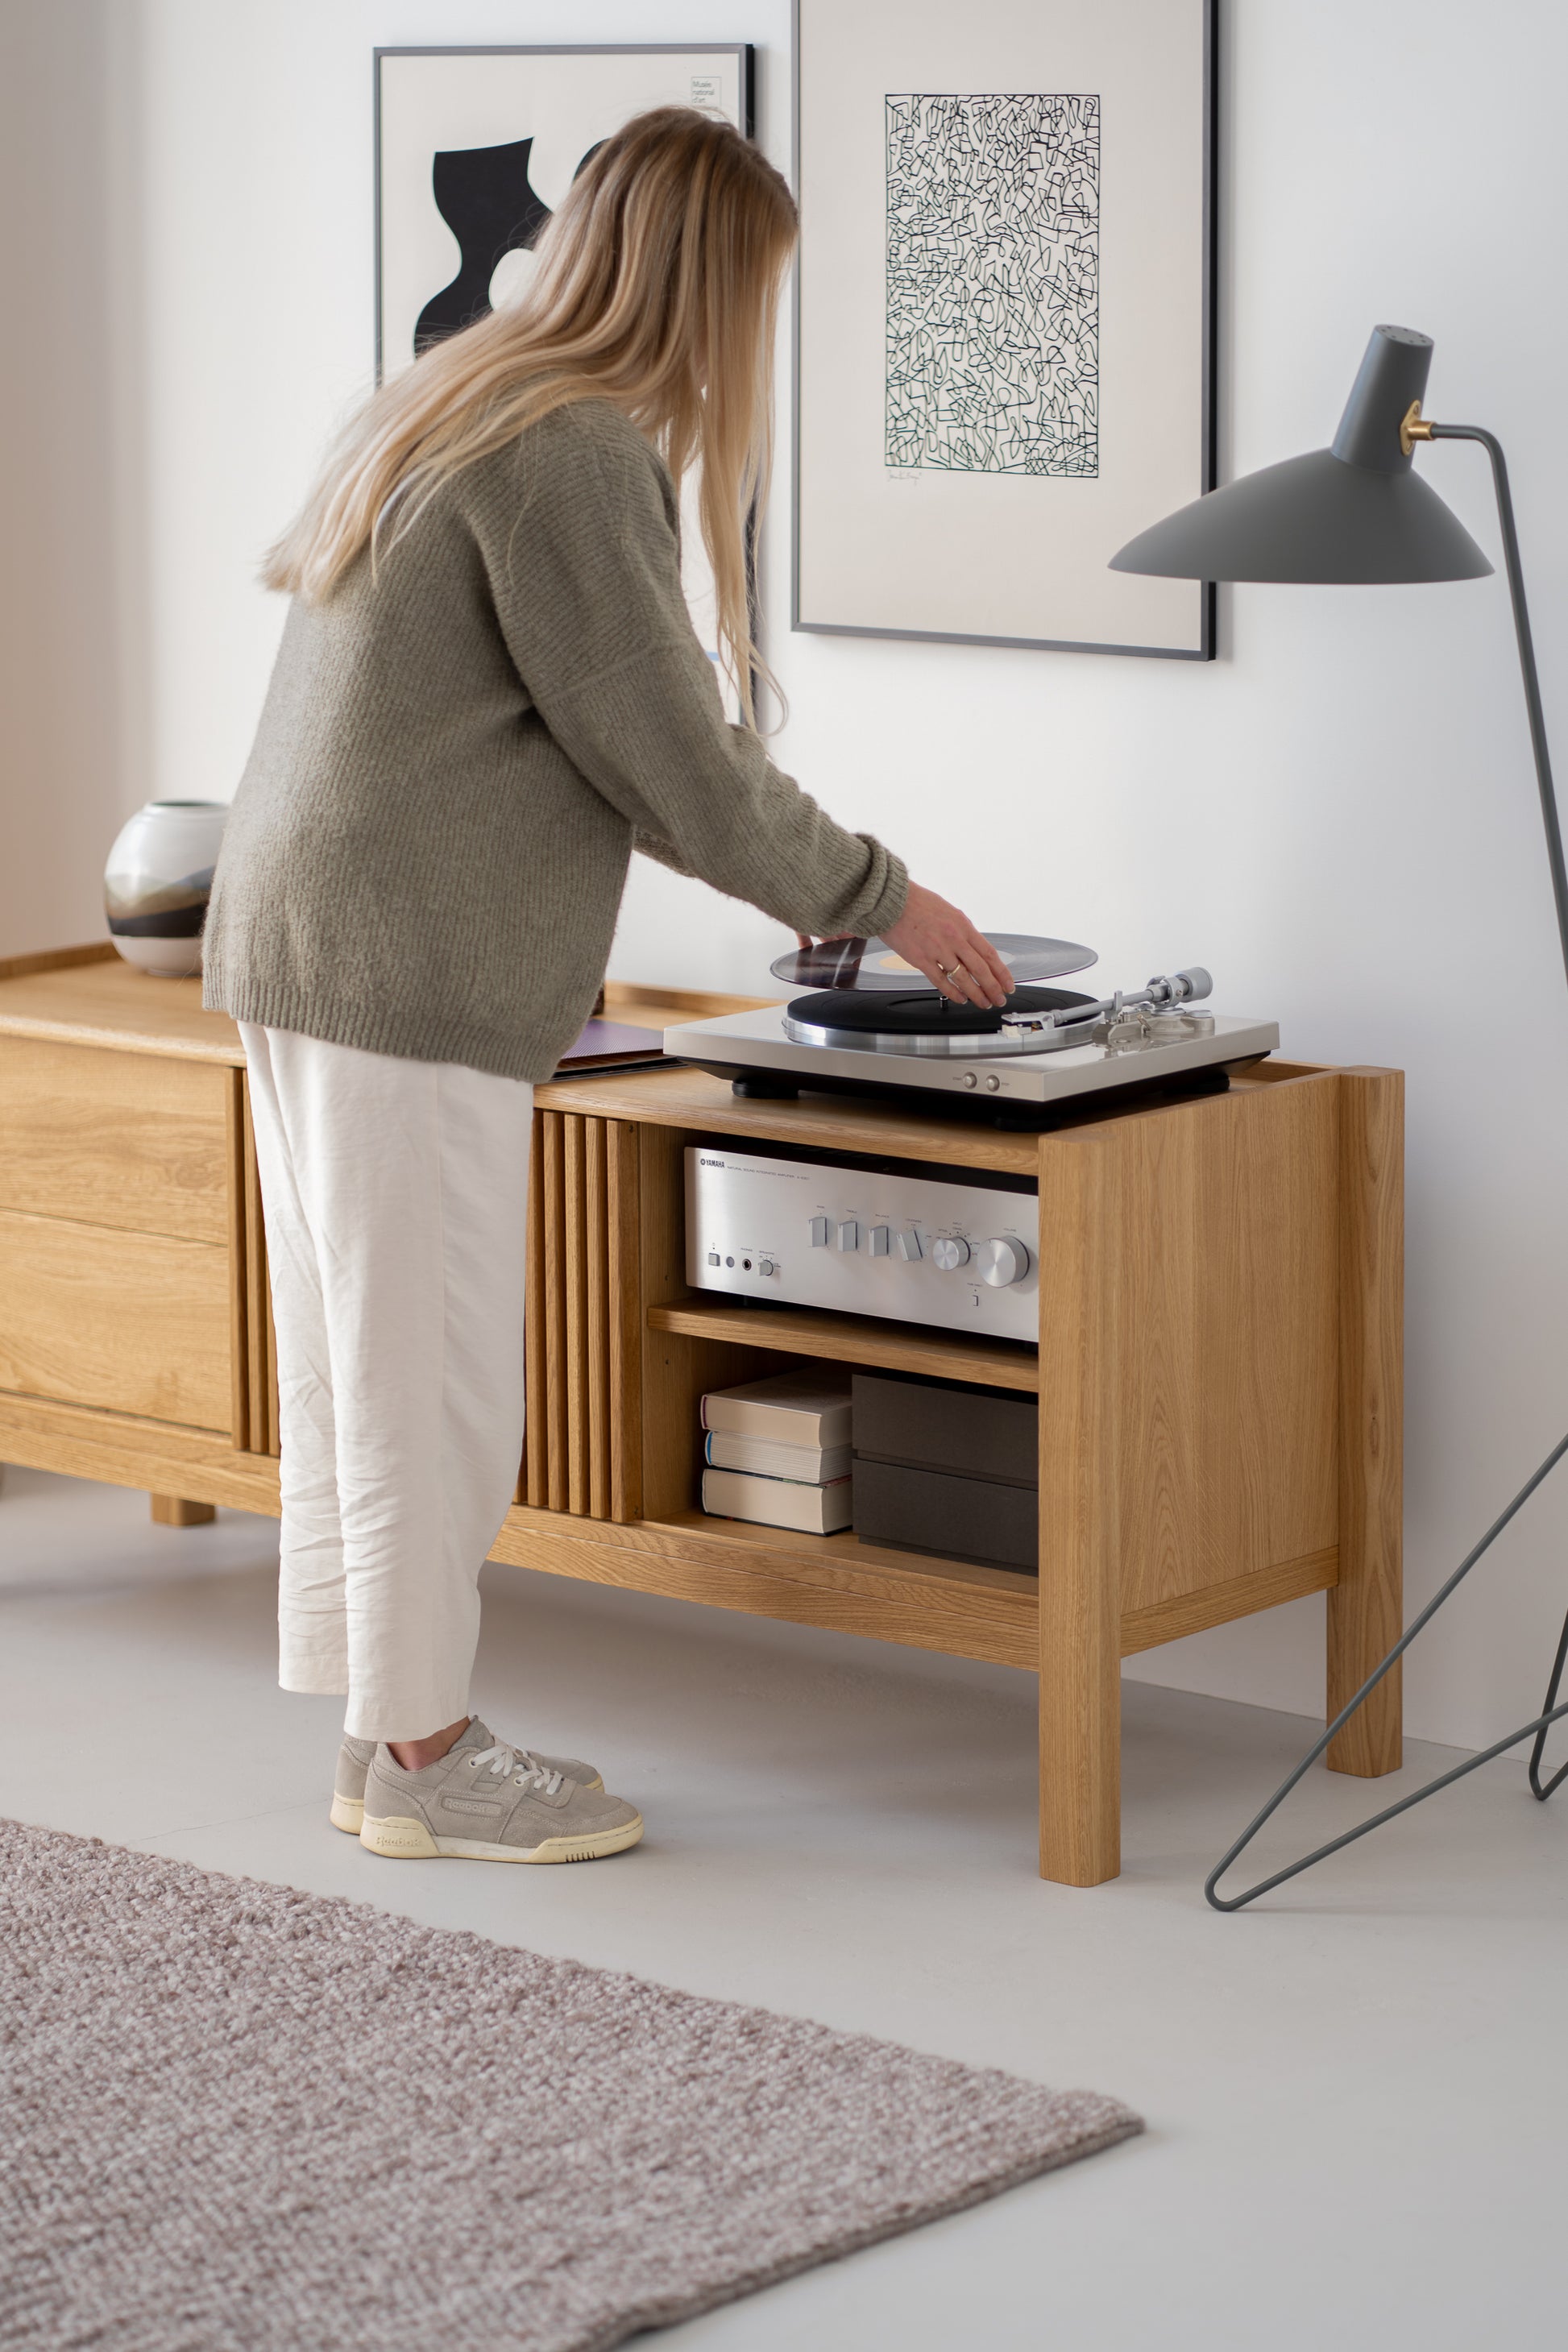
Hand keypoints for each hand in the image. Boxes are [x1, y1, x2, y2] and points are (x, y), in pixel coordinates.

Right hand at [881, 883, 1013, 1006]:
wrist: (891, 901)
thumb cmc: (918, 903)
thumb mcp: (950, 912)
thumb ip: (963, 931)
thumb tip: (974, 949)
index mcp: (963, 926)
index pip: (989, 954)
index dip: (1002, 973)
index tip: (1008, 983)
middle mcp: (953, 939)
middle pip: (980, 970)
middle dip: (993, 988)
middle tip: (999, 999)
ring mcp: (937, 950)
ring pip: (963, 979)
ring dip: (976, 994)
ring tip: (983, 1003)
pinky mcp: (921, 960)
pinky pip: (941, 981)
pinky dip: (953, 993)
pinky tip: (960, 998)